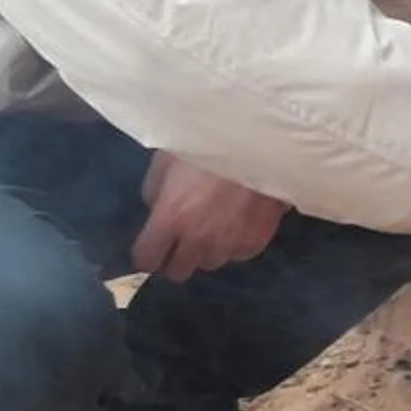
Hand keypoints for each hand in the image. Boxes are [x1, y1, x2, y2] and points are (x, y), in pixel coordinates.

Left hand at [132, 151, 289, 281]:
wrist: (263, 139)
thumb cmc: (209, 141)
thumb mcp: (167, 158)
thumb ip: (156, 192)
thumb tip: (157, 210)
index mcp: (171, 218)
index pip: (147, 260)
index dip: (147, 253)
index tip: (153, 245)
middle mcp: (198, 239)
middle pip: (178, 271)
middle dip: (175, 257)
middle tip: (182, 238)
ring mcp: (230, 243)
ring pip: (210, 263)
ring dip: (207, 250)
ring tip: (214, 227)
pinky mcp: (257, 241)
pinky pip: (238, 255)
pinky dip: (234, 244)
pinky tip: (238, 223)